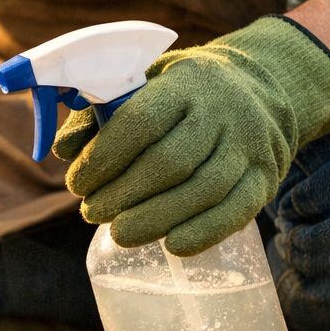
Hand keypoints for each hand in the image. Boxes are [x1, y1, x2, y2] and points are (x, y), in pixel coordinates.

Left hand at [53, 16, 329, 255]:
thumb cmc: (183, 95)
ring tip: (119, 235)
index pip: (140, 122)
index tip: (77, 184)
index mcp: (184, 83)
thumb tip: (63, 150)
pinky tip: (172, 247)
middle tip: (91, 213)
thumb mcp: (145, 85)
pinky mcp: (266, 176)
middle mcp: (222, 111)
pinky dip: (205, 232)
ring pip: (203, 189)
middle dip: (124, 194)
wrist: (263, 90)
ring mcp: (249, 144)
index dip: (104, 158)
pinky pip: (238, 210)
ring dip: (156, 218)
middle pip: (170, 162)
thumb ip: (100, 113)